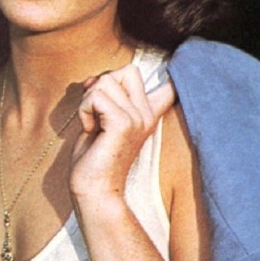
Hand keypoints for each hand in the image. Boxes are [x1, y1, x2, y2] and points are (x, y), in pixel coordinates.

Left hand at [70, 64, 174, 200]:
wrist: (94, 190)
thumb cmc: (95, 157)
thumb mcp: (103, 119)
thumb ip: (106, 96)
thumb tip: (95, 78)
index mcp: (147, 113)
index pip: (171, 86)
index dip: (172, 75)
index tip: (175, 74)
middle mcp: (147, 114)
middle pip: (128, 70)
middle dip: (103, 85)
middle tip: (98, 113)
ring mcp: (138, 118)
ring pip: (106, 80)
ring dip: (88, 100)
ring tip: (93, 124)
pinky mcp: (123, 124)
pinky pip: (95, 96)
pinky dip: (84, 109)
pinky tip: (90, 129)